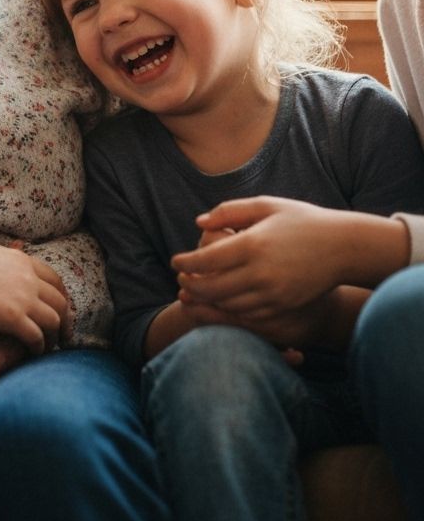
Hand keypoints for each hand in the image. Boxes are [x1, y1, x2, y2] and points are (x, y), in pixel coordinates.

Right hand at [0, 244, 68, 353]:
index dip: (61, 296)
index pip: (54, 279)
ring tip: (51, 347)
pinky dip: (40, 347)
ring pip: (55, 320)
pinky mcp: (14, 318)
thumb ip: (4, 256)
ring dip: (56, 336)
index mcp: (22, 261)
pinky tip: (34, 353)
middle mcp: (28, 278)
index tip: (61, 309)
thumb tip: (14, 252)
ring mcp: (23, 298)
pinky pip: (37, 336)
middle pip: (60, 301)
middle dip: (66, 319)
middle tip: (64, 334)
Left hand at [173, 197, 350, 316]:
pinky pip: (247, 315)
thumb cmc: (302, 220)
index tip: (175, 261)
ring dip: (206, 300)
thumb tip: (199, 222)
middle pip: (212, 288)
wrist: (345, 247)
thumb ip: (229, 211)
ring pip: (227, 305)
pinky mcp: (284, 307)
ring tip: (193, 292)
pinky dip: (228, 311)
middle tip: (180, 280)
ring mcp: (273, 294)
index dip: (186, 263)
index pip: (207, 259)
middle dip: (191, 285)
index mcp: (253, 244)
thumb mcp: (266, 205)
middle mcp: (261, 273)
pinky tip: (220, 302)